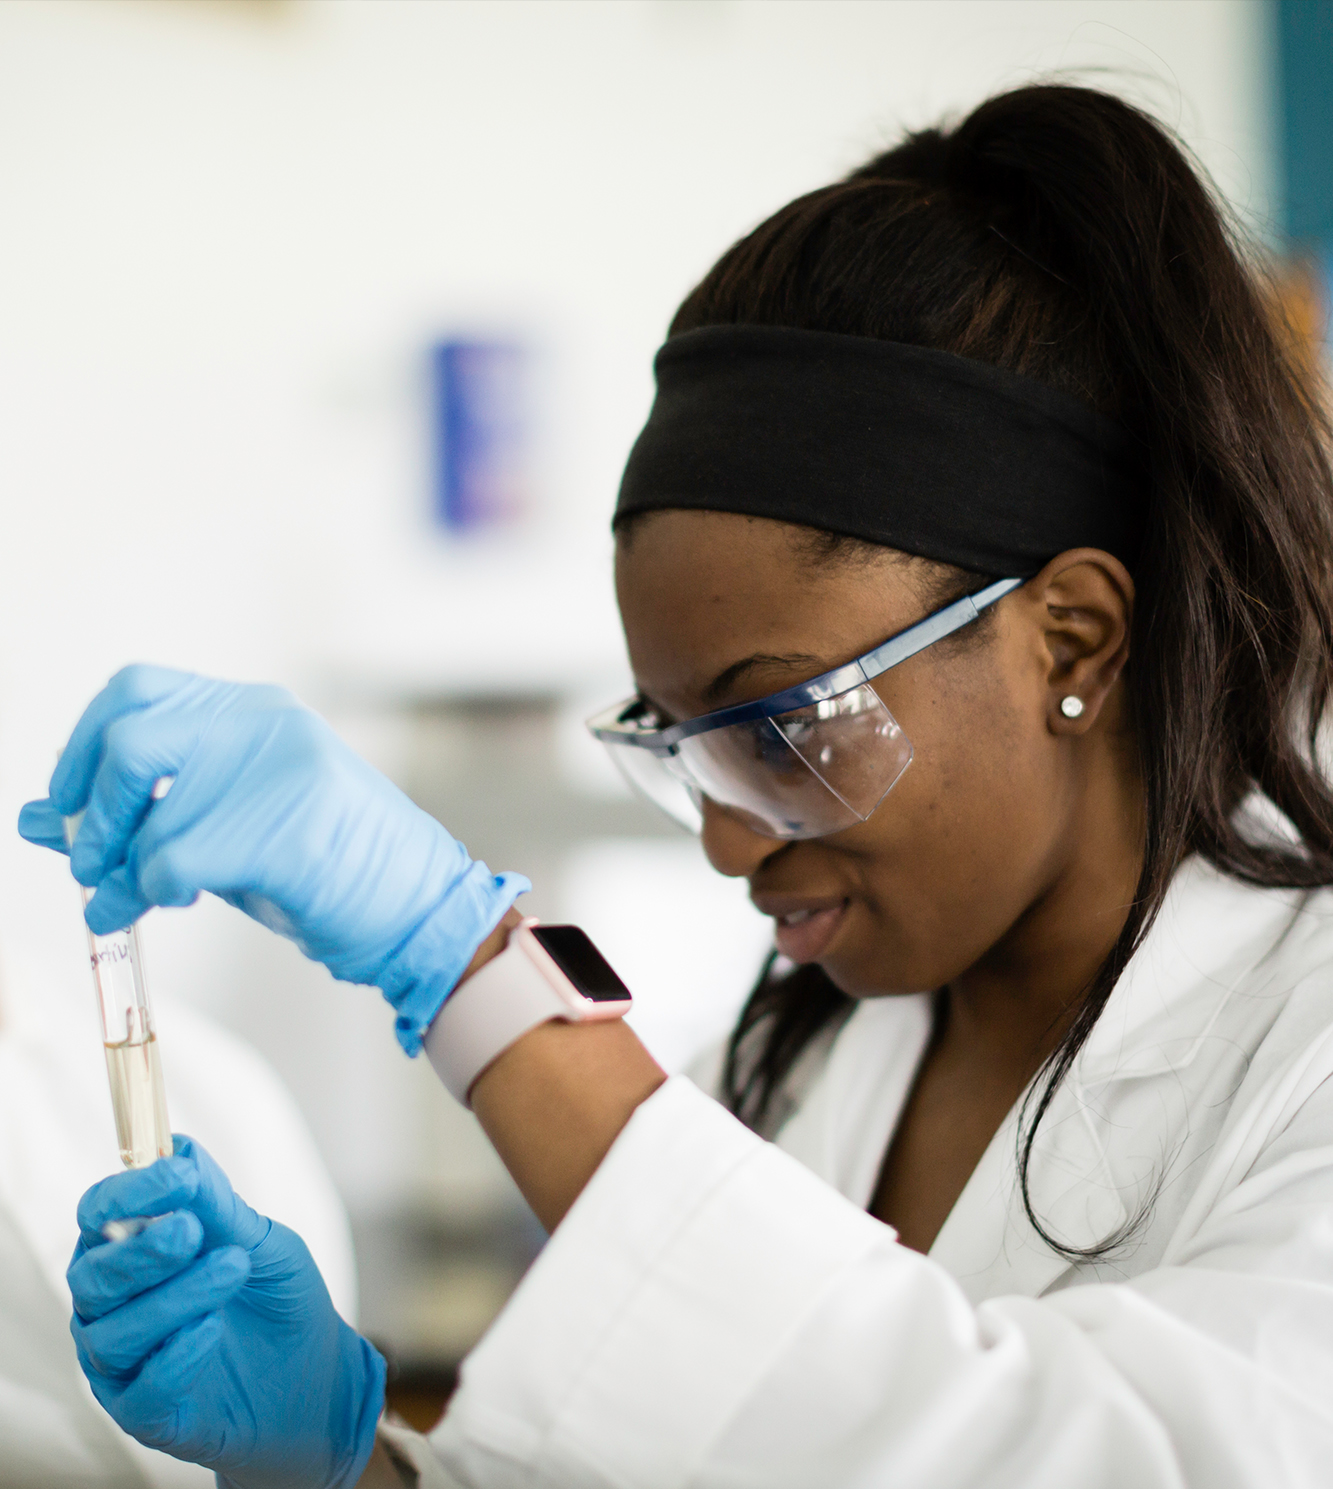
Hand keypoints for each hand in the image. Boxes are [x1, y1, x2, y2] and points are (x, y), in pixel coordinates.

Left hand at [18, 665, 527, 1051]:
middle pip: (128, 735)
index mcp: (256, 713)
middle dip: (90, 804)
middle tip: (88, 856)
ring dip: (113, 865)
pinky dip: (143, 894)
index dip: (82, 746)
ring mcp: (279, 773)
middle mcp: (264, 726)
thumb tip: (46, 820)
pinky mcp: (284, 832)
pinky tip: (158, 905)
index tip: (68, 802)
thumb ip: (150, 813)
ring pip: (145, 808)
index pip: (136, 690)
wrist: (417, 907)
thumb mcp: (231, 824)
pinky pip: (172, 861)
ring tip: (118, 898)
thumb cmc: (330, 868)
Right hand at [67, 1137, 384, 1488]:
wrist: (315, 1373)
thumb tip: (182, 1154)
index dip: (130, 1190)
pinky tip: (213, 1330)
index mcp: (132, 1247)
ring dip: (173, 1297)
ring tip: (232, 1270)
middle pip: (94, 1273)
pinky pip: (140, 1388)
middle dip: (141, 1249)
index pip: (102, 1211)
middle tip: (192, 1230)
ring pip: (113, 1331)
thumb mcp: (259, 1241)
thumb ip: (218, 1207)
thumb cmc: (276, 1296)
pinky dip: (175, 1356)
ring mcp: (123, 1361)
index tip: (177, 1175)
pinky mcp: (143, 1412)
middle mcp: (113, 1303)